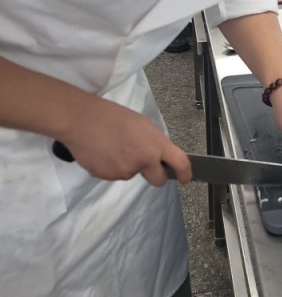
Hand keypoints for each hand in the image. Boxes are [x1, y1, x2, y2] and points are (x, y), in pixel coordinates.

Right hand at [58, 96, 191, 185]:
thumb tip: (157, 155)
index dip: (185, 173)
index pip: (180, 163)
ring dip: (127, 165)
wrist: (82, 120)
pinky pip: (114, 175)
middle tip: (144, 164)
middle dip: (155, 176)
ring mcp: (126, 170)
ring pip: (132, 174)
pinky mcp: (108, 176)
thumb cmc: (111, 116)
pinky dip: (111, 167)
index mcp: (156, 144)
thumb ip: (153, 142)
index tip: (185, 178)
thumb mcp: (142, 124)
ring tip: (113, 146)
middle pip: (158, 180)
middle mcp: (144, 160)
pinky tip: (103, 152)